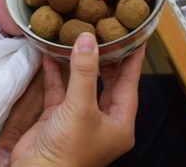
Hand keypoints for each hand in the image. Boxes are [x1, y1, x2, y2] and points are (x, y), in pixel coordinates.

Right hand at [10, 33, 144, 166]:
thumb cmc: (69, 151)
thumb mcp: (81, 107)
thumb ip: (84, 72)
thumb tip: (88, 40)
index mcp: (120, 123)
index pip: (130, 84)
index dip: (132, 60)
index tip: (135, 38)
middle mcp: (102, 120)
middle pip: (107, 82)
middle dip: (105, 59)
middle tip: (105, 35)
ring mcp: (78, 118)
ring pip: (81, 84)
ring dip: (77, 63)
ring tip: (78, 40)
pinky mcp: (57, 117)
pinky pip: (59, 89)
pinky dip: (55, 73)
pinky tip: (50, 56)